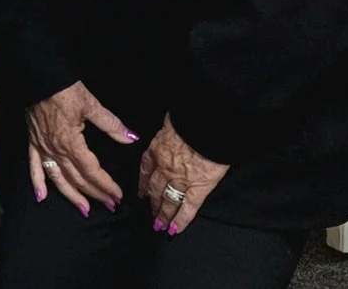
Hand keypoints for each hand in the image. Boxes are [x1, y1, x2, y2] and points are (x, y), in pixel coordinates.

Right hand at [25, 81, 135, 213]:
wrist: (37, 76)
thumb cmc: (64, 89)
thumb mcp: (90, 104)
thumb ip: (111, 124)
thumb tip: (131, 138)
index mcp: (71, 143)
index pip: (91, 171)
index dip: (106, 185)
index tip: (118, 195)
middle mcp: (56, 150)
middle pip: (77, 178)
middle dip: (95, 193)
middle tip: (109, 205)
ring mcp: (42, 147)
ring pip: (57, 178)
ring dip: (71, 196)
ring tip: (84, 209)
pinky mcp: (33, 142)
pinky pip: (34, 166)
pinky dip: (37, 183)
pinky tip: (42, 197)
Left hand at [139, 118, 227, 234]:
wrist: (207, 124)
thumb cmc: (190, 117)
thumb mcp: (172, 120)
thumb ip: (168, 130)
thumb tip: (170, 127)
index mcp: (157, 148)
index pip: (146, 168)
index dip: (143, 182)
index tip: (141, 192)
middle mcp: (165, 166)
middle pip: (155, 187)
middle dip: (152, 202)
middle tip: (149, 214)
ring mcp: (180, 179)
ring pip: (168, 200)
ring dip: (162, 214)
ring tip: (159, 225)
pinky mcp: (199, 187)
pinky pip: (188, 207)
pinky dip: (181, 220)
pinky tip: (175, 229)